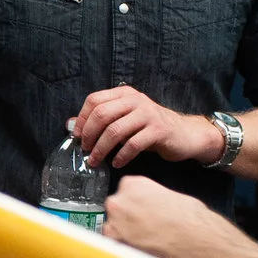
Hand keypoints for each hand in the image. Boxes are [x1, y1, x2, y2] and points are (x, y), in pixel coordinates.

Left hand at [74, 86, 215, 166]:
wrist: (185, 134)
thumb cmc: (150, 128)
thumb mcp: (126, 119)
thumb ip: (102, 119)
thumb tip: (71, 125)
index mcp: (125, 94)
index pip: (94, 100)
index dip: (82, 119)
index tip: (77, 137)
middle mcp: (136, 100)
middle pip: (102, 114)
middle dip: (89, 135)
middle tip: (86, 151)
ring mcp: (148, 114)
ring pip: (115, 130)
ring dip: (102, 149)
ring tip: (96, 161)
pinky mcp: (158, 130)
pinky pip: (133, 144)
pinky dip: (121, 156)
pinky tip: (117, 164)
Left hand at [101, 176, 249, 257]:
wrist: (196, 244)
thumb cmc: (191, 222)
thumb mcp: (173, 197)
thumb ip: (155, 199)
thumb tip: (155, 206)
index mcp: (134, 184)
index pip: (125, 189)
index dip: (135, 202)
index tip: (141, 210)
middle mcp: (120, 202)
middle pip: (116, 209)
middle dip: (128, 218)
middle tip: (145, 228)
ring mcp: (115, 226)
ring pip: (113, 229)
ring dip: (125, 236)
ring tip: (147, 243)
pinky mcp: (116, 248)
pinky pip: (114, 249)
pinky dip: (125, 251)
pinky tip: (143, 253)